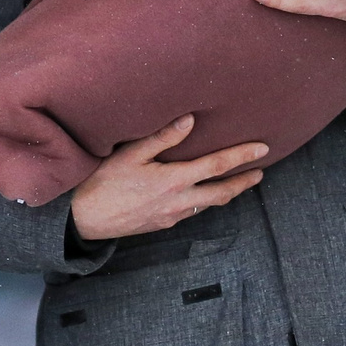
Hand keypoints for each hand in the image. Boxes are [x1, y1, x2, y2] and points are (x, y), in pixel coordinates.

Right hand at [68, 117, 269, 240]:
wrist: (83, 220)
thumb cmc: (102, 182)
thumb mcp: (130, 154)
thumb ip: (162, 137)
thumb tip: (190, 120)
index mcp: (174, 180)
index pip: (217, 166)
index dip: (242, 157)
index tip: (262, 150)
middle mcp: (178, 202)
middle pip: (221, 193)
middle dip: (242, 183)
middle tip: (259, 173)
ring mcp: (171, 216)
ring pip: (207, 205)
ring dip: (225, 193)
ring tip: (236, 183)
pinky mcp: (161, 225)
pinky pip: (190, 213)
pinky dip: (204, 202)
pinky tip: (201, 196)